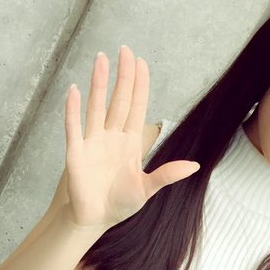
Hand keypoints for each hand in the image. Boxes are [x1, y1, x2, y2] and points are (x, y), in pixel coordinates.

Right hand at [64, 45, 199, 230]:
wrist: (95, 219)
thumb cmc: (119, 203)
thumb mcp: (147, 188)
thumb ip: (168, 174)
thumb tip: (196, 165)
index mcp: (130, 143)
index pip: (137, 107)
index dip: (139, 85)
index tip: (141, 63)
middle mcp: (112, 137)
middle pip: (119, 100)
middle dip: (123, 76)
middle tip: (125, 50)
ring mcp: (93, 142)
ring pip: (97, 106)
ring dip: (98, 83)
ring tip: (101, 59)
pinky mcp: (76, 153)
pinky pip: (74, 127)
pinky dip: (74, 110)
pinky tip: (75, 90)